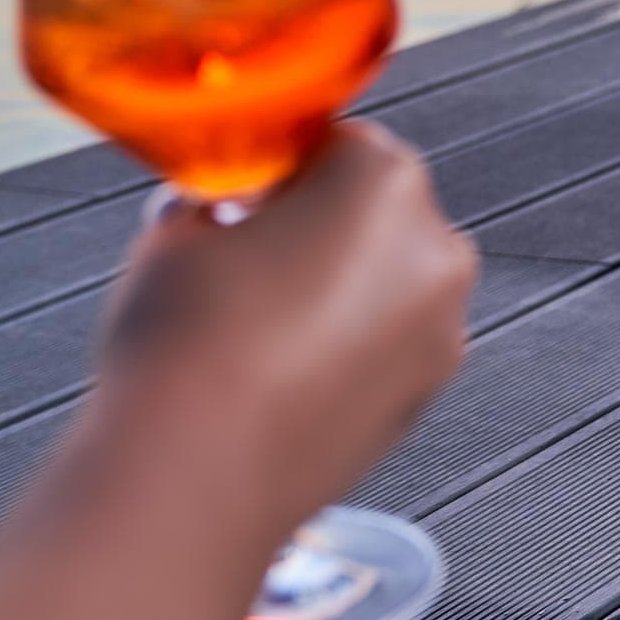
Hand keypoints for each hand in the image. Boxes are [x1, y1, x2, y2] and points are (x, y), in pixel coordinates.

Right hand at [96, 121, 478, 535]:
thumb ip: (217, 201)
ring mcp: (444, 322)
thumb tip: (220, 211)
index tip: (244, 196)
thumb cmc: (190, 346)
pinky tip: (286, 372)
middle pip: (377, 211)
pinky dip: (356, 346)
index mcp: (383, 177)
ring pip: (391, 280)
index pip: (338, 144)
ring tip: (260, 329)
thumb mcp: (175, 231)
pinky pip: (394, 342)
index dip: (281, 170)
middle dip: (321, 228)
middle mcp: (436, 243)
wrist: (199, 475)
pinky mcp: (432, 389)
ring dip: (344, 289)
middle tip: (248, 261)